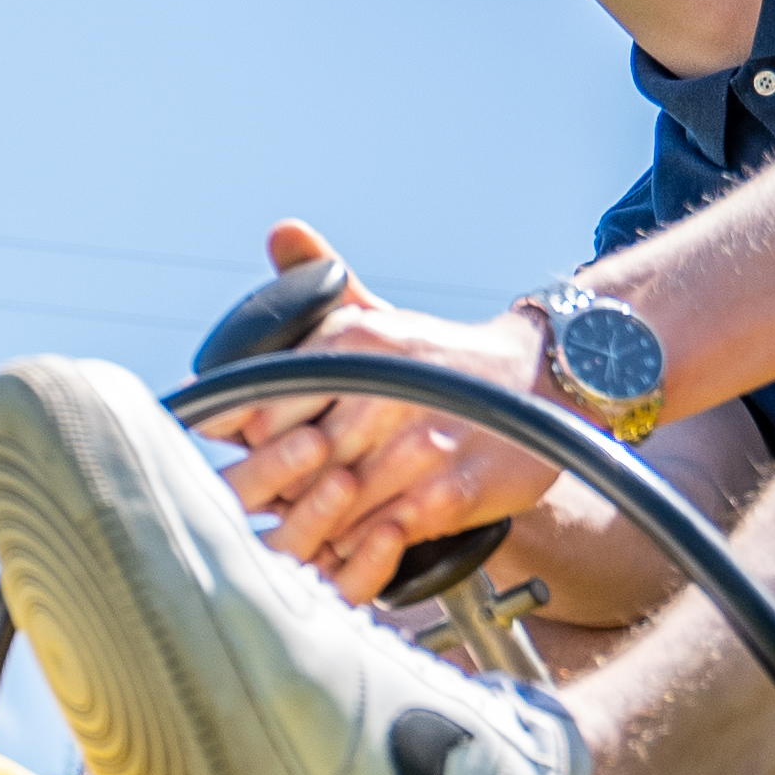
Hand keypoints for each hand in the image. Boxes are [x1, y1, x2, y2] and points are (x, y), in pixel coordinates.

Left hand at [204, 217, 563, 600]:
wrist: (540, 380)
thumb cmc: (436, 358)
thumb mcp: (378, 315)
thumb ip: (319, 285)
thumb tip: (279, 230)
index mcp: (357, 344)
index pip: (265, 404)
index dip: (243, 440)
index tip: (234, 455)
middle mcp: (386, 390)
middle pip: (295, 459)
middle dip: (272, 488)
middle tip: (257, 505)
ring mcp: (422, 444)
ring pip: (335, 501)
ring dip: (309, 522)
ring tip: (295, 531)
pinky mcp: (455, 490)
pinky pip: (385, 532)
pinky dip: (357, 545)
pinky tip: (345, 544)